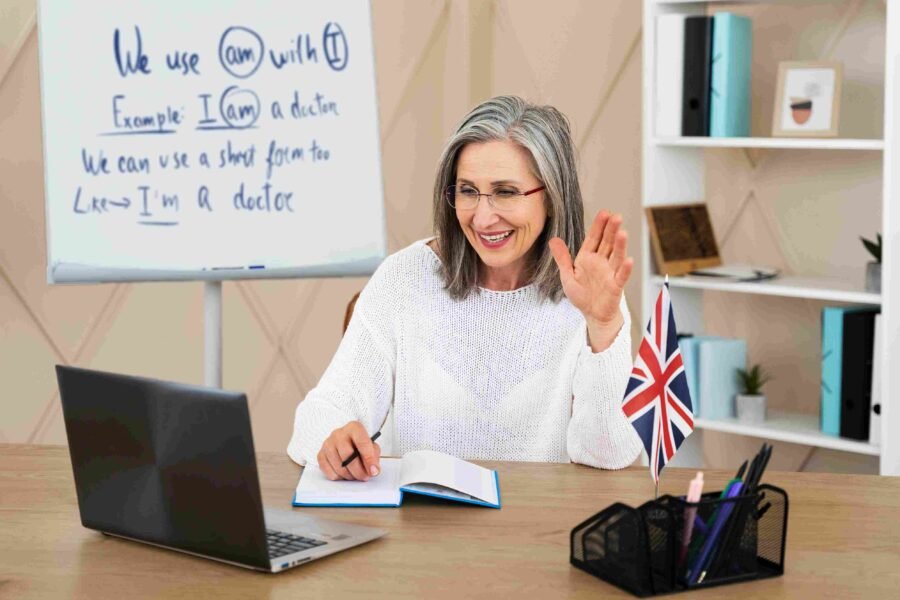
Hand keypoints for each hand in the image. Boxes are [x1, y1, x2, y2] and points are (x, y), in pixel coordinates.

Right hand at [317, 421, 381, 480]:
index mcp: (354, 428)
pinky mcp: (321, 454)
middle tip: (365, 477)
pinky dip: (338, 476)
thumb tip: (373, 470)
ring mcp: (327, 443)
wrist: (346, 441)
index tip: (374, 470)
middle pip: (347, 456)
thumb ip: (374, 457)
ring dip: (349, 475)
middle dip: (358, 471)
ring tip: (355, 475)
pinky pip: (328, 471)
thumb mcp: (372, 446)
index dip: (369, 458)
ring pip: (338, 466)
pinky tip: (344, 474)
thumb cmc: (360, 445)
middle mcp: (338, 433)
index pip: (362, 442)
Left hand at [549, 211, 633, 350]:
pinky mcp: (616, 286)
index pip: (594, 238)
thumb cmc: (581, 294)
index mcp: (587, 257)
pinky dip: (624, 269)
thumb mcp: (567, 275)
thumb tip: (554, 239)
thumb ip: (562, 258)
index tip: (604, 213)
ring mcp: (610, 273)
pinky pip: (621, 276)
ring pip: (616, 256)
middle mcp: (601, 262)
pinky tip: (628, 260)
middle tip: (616, 216)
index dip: (598, 226)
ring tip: (622, 233)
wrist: (592, 314)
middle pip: (607, 243)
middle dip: (611, 230)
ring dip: (620, 245)